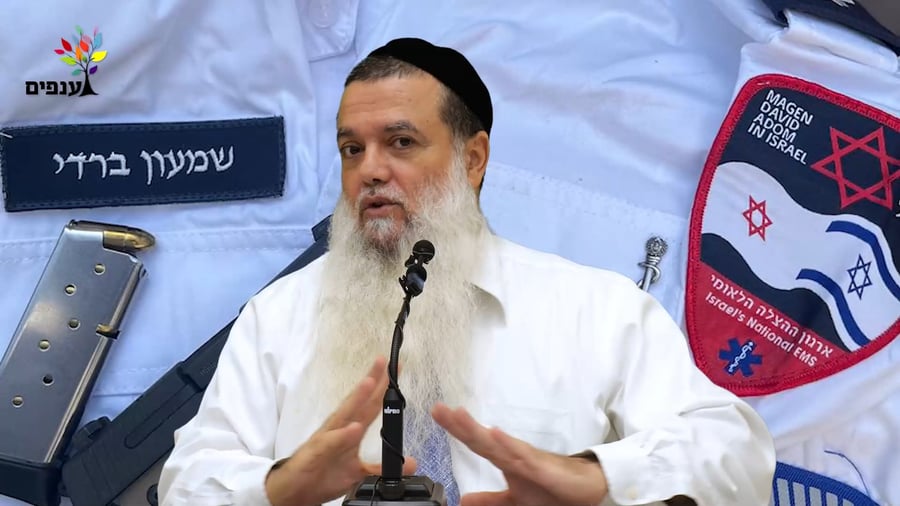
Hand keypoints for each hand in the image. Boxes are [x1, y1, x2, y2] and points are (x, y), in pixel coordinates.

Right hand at [265, 357, 417, 505]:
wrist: (294, 491)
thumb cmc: (322, 474)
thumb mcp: (358, 473)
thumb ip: (381, 466)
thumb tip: (409, 464)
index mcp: (350, 429)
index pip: (370, 405)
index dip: (384, 388)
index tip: (396, 369)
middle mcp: (339, 428)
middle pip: (358, 401)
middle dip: (371, 381)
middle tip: (384, 362)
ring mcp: (326, 438)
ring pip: (344, 415)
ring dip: (357, 398)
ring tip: (370, 383)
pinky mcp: (315, 453)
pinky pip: (330, 443)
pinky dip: (342, 435)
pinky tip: (354, 428)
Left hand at [432, 403, 607, 505]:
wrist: (584, 490)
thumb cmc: (550, 488)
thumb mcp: (514, 499)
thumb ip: (489, 499)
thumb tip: (463, 500)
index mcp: (504, 459)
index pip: (475, 441)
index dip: (455, 428)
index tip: (436, 413)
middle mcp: (511, 454)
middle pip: (480, 437)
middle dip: (459, 423)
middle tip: (438, 409)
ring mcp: (525, 458)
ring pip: (497, 442)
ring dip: (477, 429)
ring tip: (458, 415)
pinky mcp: (541, 467)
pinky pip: (522, 455)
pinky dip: (507, 443)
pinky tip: (495, 433)